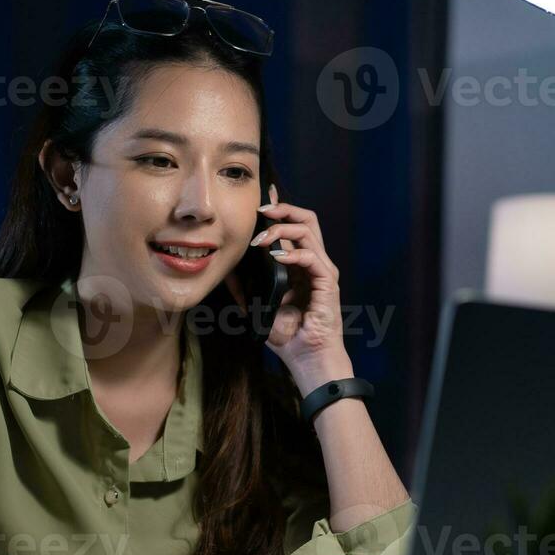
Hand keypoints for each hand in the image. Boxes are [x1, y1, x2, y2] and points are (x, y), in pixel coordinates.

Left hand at [250, 184, 351, 382]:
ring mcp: (322, 271)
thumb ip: (245, 290)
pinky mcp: (327, 282)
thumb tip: (226, 273)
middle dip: (284, 209)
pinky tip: (275, 257)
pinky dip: (292, 253)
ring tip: (261, 239)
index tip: (264, 196)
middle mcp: (314, 263)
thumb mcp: (259, 308)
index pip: (294, 227)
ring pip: (308, 231)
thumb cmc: (289, 336)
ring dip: (282, 229)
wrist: (307, 358)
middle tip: (262, 209)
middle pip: (307, 219)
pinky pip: (311, 257)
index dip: (281, 209)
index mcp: (301, 266)